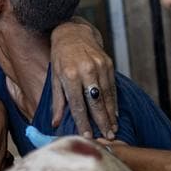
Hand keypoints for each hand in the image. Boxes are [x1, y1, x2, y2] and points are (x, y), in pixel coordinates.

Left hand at [50, 20, 118, 139]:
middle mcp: (86, 71)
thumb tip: (55, 123)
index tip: (88, 136)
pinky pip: (112, 87)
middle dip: (102, 122)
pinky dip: (114, 102)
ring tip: (113, 130)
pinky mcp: (108, 64)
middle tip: (108, 138)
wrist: (72, 32)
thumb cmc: (60, 58)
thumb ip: (57, 101)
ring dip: (111, 115)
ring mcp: (99, 66)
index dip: (83, 122)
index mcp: (69, 75)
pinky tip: (115, 114)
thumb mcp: (54, 78)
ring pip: (107, 96)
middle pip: (96, 102)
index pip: (78, 104)